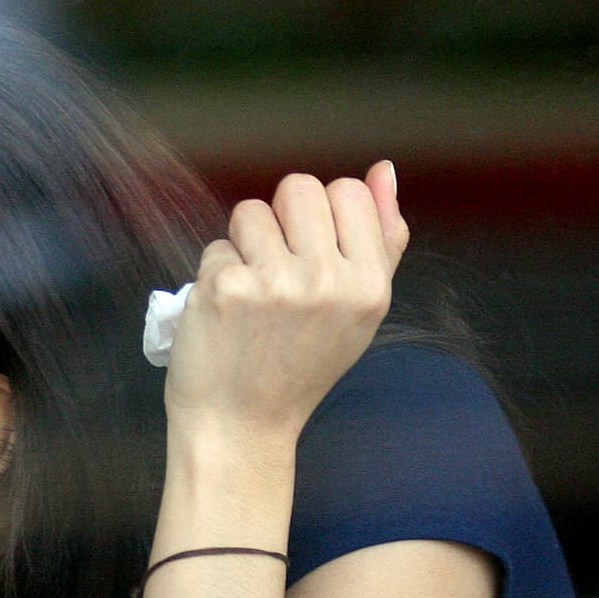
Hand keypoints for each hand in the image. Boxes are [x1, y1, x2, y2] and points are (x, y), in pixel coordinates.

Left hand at [166, 160, 407, 440]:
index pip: (348, 191)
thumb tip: (383, 170)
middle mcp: (326, 281)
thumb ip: (380, 241)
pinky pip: (216, 247)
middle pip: (299, 188)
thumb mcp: (357, 313)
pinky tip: (225, 315)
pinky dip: (215, 275)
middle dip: (280, 221)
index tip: (309, 259)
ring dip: (243, 246)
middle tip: (274, 273)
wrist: (241, 427)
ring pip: (251, 212)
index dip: (320, 218)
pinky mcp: (225, 289)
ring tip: (250, 295)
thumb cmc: (296, 369)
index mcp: (368, 285)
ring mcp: (274, 284)